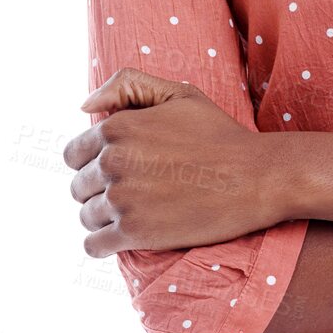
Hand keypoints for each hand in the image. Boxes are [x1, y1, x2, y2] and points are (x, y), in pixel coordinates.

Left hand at [63, 66, 287, 258]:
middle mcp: (112, 161)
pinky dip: (102, 244)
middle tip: (133, 194)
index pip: (74, 154)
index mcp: (116, 127)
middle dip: (99, 191)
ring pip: (86, 216)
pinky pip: (94, 246)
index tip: (119, 170)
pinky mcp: (134, 232)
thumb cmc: (220, 135)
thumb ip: (127, 86)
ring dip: (104, 219)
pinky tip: (122, 238)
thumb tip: (83, 107)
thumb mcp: (179, 95)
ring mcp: (121, 199)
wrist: (257, 178)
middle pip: (79, 187)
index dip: (93, 163)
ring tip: (135, 214)